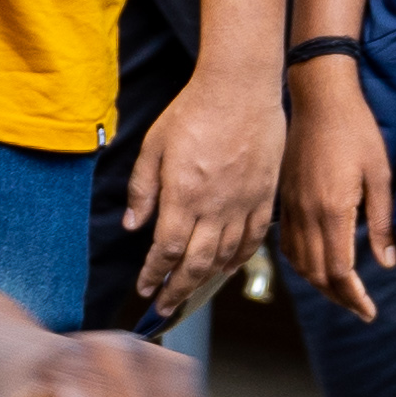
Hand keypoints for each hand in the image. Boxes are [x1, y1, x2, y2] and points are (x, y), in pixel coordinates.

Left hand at [119, 56, 284, 323]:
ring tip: (189, 290)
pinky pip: (252, 240)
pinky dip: (238, 260)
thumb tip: (131, 226)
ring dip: (204, 280)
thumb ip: (142, 189)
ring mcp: (243, 204)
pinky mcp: (263, 197)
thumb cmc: (193, 111)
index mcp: (183, 195)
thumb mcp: (154, 146)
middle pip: (195, 264)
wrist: (241, 88)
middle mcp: (214, 207)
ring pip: (224, 257)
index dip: (153, 274)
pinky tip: (226, 269)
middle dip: (176, 291)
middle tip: (164, 308)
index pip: (165, 250)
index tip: (143, 288)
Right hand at [279, 56, 395, 320]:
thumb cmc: (356, 131)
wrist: (319, 98)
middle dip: (339, 298)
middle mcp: (307, 215)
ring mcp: (291, 208)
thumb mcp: (381, 174)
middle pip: (317, 274)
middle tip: (360, 309)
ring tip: (342, 294)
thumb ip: (382, 222)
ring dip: (320, 285)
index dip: (354, 297)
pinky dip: (301, 265)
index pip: (339, 271)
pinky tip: (316, 267)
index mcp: (332, 210)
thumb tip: (387, 263)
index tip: (369, 311)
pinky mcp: (284, 200)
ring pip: (300, 264)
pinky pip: (287, 245)